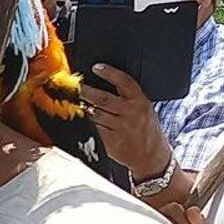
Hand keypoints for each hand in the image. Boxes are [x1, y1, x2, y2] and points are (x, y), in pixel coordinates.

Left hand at [85, 65, 172, 182]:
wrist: (151, 156)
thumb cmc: (146, 130)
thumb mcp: (144, 109)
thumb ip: (128, 98)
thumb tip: (105, 84)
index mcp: (140, 102)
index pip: (124, 82)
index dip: (110, 73)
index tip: (96, 67)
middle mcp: (130, 113)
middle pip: (103, 98)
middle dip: (86, 91)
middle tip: (75, 85)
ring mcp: (119, 128)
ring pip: (94, 113)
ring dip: (82, 106)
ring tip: (72, 100)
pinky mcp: (109, 141)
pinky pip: (93, 128)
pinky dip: (84, 122)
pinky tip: (78, 118)